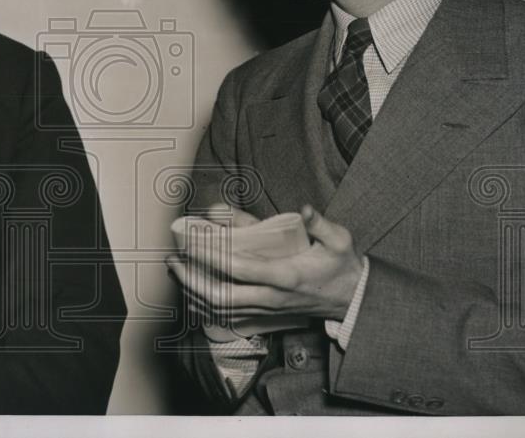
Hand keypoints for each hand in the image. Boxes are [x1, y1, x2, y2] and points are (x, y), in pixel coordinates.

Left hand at [166, 205, 364, 321]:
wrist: (350, 299)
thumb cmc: (340, 265)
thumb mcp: (339, 240)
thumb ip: (321, 224)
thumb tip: (306, 209)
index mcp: (286, 276)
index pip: (241, 269)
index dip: (213, 256)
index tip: (192, 242)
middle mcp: (271, 296)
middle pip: (222, 296)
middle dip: (192, 279)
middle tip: (174, 259)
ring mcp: (266, 309)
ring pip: (221, 309)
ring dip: (193, 292)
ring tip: (175, 270)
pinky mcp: (263, 315)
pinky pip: (227, 316)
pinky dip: (204, 304)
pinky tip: (190, 289)